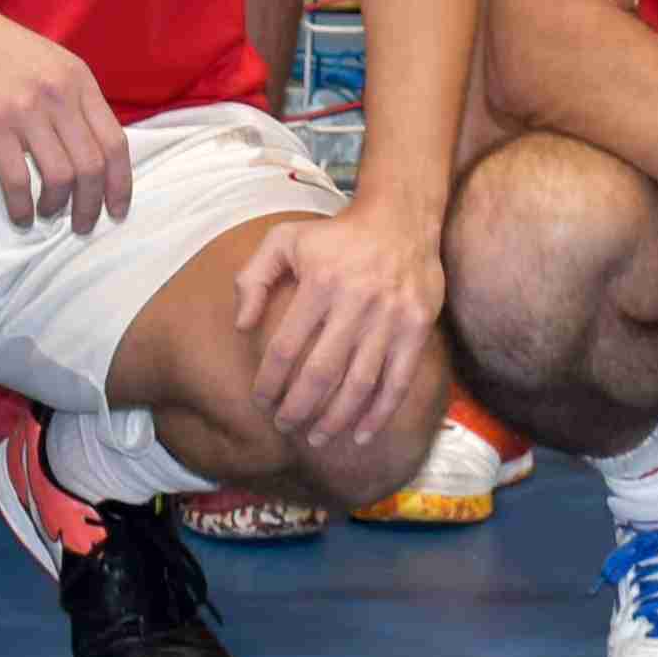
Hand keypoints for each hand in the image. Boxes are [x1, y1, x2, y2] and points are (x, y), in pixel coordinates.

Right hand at [0, 0, 133, 236]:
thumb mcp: (50, 60)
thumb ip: (74, 97)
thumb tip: (94, 146)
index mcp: (79, 79)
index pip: (115, 141)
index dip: (120, 183)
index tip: (116, 209)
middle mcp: (59, 94)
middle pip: (92, 165)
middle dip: (91, 205)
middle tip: (82, 224)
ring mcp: (26, 109)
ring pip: (61, 177)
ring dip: (57, 206)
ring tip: (48, 213)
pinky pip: (18, 179)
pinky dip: (22, 206)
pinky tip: (20, 215)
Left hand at [231, 195, 444, 450]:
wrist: (401, 218)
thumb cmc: (335, 235)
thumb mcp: (284, 239)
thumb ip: (254, 278)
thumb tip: (241, 326)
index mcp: (319, 282)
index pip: (285, 347)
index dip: (270, 381)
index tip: (261, 402)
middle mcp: (355, 303)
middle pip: (321, 373)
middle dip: (298, 408)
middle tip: (284, 426)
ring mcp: (390, 318)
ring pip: (359, 384)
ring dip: (335, 419)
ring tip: (316, 438)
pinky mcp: (416, 329)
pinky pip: (397, 381)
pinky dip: (379, 413)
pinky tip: (360, 434)